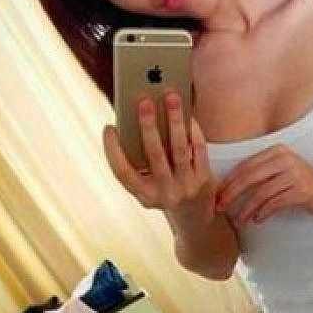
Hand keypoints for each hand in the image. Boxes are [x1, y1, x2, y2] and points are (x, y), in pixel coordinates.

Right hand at [103, 91, 216, 220]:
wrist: (195, 216)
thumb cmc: (164, 188)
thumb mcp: (148, 182)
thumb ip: (139, 158)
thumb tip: (139, 117)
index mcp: (143, 195)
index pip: (122, 172)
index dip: (113, 150)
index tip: (109, 127)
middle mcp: (164, 194)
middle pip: (154, 155)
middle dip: (148, 126)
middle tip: (144, 101)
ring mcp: (186, 188)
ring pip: (180, 149)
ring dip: (175, 120)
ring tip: (171, 97)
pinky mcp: (204, 181)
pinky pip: (199, 150)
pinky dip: (193, 130)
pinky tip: (188, 114)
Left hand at [213, 143, 312, 227]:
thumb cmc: (305, 184)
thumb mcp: (283, 172)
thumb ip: (263, 174)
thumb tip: (233, 187)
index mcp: (276, 152)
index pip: (245, 166)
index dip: (229, 181)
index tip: (217, 195)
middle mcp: (284, 159)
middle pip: (249, 177)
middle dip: (232, 194)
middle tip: (220, 208)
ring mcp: (294, 174)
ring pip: (261, 192)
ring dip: (247, 209)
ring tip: (239, 221)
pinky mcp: (302, 191)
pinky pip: (275, 202)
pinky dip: (263, 212)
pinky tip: (257, 220)